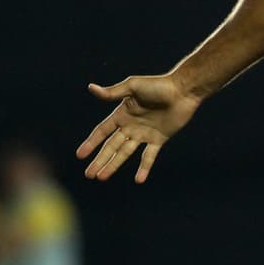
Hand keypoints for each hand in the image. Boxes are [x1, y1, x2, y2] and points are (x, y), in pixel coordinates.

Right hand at [76, 74, 200, 182]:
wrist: (183, 90)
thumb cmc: (158, 85)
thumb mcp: (133, 86)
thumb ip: (113, 92)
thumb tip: (90, 88)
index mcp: (122, 114)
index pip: (102, 131)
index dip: (91, 142)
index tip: (80, 155)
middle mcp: (131, 125)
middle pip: (111, 146)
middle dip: (100, 159)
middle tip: (88, 174)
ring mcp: (144, 133)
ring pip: (125, 153)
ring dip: (114, 165)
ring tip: (102, 178)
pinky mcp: (159, 138)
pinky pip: (149, 156)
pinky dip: (144, 167)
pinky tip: (139, 180)